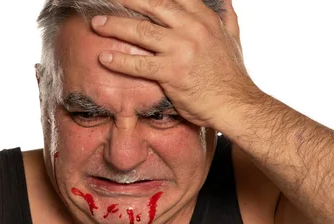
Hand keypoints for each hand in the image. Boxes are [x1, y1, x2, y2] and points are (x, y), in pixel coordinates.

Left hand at [91, 0, 261, 129]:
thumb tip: (226, 1)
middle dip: (126, 0)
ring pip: (140, 31)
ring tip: (96, 24)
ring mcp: (181, 49)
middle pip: (153, 5)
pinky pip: (139, 64)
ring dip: (114, 26)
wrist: (236, 104)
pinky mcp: (172, 72)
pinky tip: (104, 58)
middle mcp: (192, 28)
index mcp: (205, 18)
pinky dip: (119, 60)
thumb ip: (227, 17)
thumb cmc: (232, 75)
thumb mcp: (233, 39)